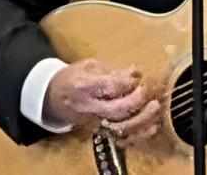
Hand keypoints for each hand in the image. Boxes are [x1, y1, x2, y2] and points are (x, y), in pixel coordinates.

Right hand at [42, 59, 161, 146]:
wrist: (52, 99)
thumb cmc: (72, 78)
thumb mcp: (87, 66)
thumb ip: (111, 70)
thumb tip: (135, 72)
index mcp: (82, 86)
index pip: (107, 87)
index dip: (126, 81)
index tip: (137, 73)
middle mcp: (88, 108)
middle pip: (115, 110)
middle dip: (136, 100)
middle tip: (146, 89)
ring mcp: (94, 123)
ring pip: (120, 128)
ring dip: (141, 119)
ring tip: (154, 107)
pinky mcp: (100, 132)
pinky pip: (121, 139)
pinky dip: (139, 135)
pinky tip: (152, 125)